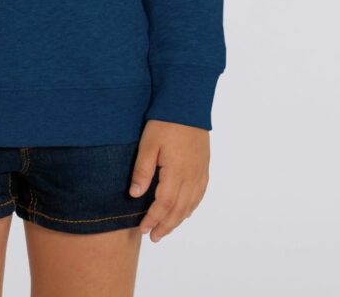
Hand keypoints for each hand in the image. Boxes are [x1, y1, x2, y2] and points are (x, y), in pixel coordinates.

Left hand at [128, 119, 209, 241]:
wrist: (187, 104)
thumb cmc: (164, 122)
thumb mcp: (148, 144)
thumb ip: (142, 171)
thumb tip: (135, 195)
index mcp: (176, 172)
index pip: (164, 204)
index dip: (153, 219)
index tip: (143, 229)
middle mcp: (192, 176)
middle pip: (179, 209)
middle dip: (165, 225)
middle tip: (154, 237)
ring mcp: (200, 172)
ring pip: (190, 204)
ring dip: (178, 220)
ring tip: (166, 229)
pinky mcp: (204, 166)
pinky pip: (199, 194)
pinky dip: (191, 207)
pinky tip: (184, 211)